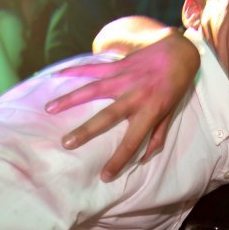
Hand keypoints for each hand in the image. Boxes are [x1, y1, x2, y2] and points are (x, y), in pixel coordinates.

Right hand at [44, 32, 198, 179]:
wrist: (179, 53)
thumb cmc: (175, 87)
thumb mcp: (171, 114)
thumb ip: (157, 136)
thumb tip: (143, 159)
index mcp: (150, 112)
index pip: (133, 141)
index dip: (119, 160)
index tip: (104, 176)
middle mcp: (135, 96)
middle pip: (107, 117)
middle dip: (86, 131)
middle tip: (66, 143)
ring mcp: (124, 78)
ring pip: (93, 89)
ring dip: (70, 99)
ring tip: (49, 109)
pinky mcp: (117, 65)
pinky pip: (92, 68)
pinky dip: (73, 70)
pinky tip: (55, 74)